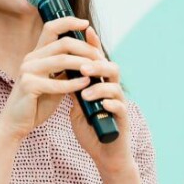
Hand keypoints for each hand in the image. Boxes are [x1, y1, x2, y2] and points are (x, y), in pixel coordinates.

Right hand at [0, 16, 96, 142]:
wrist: (16, 124)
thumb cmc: (37, 104)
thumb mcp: (54, 83)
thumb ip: (66, 70)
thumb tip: (88, 60)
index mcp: (36, 55)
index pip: (51, 28)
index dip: (68, 22)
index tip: (86, 24)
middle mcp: (30, 59)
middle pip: (62, 44)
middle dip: (85, 49)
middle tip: (100, 57)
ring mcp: (27, 71)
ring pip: (61, 60)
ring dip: (83, 64)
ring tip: (97, 69)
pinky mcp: (28, 86)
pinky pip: (56, 82)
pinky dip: (74, 83)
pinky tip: (86, 84)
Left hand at [69, 25, 134, 174]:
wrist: (103, 152)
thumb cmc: (90, 127)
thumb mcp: (78, 104)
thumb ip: (73, 87)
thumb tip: (61, 68)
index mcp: (101, 84)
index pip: (98, 60)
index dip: (94, 45)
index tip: (85, 30)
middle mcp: (112, 90)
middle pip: (110, 68)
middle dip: (96, 65)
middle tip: (82, 67)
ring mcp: (119, 104)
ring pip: (115, 87)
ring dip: (99, 87)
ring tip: (85, 93)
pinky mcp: (122, 119)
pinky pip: (120, 108)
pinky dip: (110, 105)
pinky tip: (101, 106)